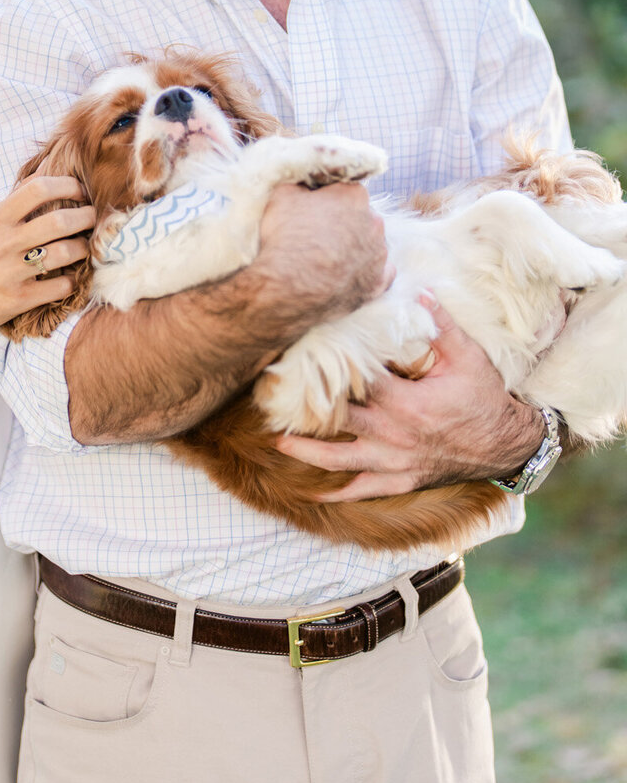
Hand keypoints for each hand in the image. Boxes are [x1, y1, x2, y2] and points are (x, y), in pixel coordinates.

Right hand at [0, 176, 94, 344]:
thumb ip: (12, 207)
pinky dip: (71, 282)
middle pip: (60, 220)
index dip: (67, 185)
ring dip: (83, 249)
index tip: (79, 190)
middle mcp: (3, 243)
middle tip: (92, 218)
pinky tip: (69, 278)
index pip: (38, 188)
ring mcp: (11, 273)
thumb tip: (45, 179)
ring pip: (66, 252)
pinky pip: (60, 286)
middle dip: (86, 216)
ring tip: (83, 248)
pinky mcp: (18, 300)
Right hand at [251, 182, 389, 324]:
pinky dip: (367, 271)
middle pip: (360, 216)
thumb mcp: (282, 195)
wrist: (288, 287)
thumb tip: (305, 183)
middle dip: (343, 222)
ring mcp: (379, 254)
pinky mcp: (378, 282)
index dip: (326, 199)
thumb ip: (300, 183)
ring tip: (328, 258)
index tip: (312, 210)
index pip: (343, 190)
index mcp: (354, 196)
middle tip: (317, 234)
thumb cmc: (285, 237)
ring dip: (355, 247)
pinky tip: (350, 273)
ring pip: (371, 244)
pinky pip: (380, 272)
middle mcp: (375, 222)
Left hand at [275, 296, 544, 497]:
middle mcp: (392, 434)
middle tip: (273, 398)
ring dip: (308, 451)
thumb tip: (418, 288)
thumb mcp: (467, 357)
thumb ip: (440, 324)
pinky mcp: (402, 480)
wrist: (508, 445)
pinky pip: (365, 490)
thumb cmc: (486, 397)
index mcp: (404, 402)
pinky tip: (316, 494)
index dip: (329, 368)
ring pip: (341, 459)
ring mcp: (394, 461)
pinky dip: (339, 494)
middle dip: (307, 409)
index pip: (356, 382)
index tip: (300, 354)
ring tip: (279, 442)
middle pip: (337, 419)